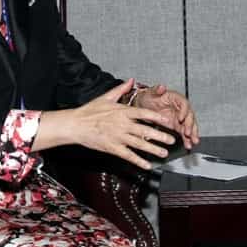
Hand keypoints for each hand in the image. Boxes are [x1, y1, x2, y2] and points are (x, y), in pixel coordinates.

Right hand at [37, 79, 176, 169]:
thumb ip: (121, 90)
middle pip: (145, 131)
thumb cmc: (89, 111)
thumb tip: (131, 80)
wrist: (75, 125)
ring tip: (164, 153)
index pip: (143, 114)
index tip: (167, 121)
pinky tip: (147, 165)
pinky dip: (139, 161)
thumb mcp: (106, 97)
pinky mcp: (112, 148)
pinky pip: (128, 155)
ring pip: (139, 144)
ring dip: (153, 149)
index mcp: (122, 111)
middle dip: (160, 136)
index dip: (157, 117)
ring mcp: (118, 137)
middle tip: (171, 140)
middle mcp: (122, 125)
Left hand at [135, 84, 199, 148]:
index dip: (184, 111)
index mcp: (175, 98)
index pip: (184, 103)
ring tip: (193, 142)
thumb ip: (156, 90)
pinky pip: (183, 132)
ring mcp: (179, 117)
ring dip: (192, 134)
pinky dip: (187, 138)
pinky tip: (188, 144)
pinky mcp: (176, 125)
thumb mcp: (150, 92)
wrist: (143, 104)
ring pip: (189, 125)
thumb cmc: (147, 96)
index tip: (181, 118)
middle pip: (189, 115)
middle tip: (188, 133)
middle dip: (190, 125)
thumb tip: (162, 87)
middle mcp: (180, 107)